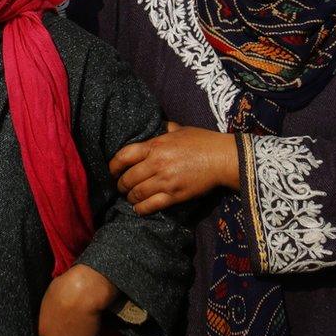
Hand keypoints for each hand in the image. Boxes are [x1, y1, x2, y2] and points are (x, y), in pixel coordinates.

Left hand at [38, 264, 116, 335]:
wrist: (84, 292)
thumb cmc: (64, 290)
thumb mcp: (48, 298)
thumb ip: (49, 311)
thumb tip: (53, 310)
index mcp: (43, 330)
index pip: (47, 333)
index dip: (55, 324)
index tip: (61, 318)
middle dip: (65, 331)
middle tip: (72, 317)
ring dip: (77, 332)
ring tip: (82, 317)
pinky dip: (90, 332)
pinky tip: (90, 319)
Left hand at [108, 123, 238, 214]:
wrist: (223, 158)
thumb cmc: (202, 141)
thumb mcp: (179, 129)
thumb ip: (163, 129)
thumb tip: (153, 127)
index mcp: (155, 145)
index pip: (123, 156)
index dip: (113, 165)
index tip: (112, 170)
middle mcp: (157, 163)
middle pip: (127, 178)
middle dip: (120, 184)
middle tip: (120, 186)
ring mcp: (165, 181)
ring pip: (137, 193)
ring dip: (129, 197)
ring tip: (129, 197)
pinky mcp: (175, 195)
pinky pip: (151, 205)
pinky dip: (141, 208)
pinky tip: (138, 208)